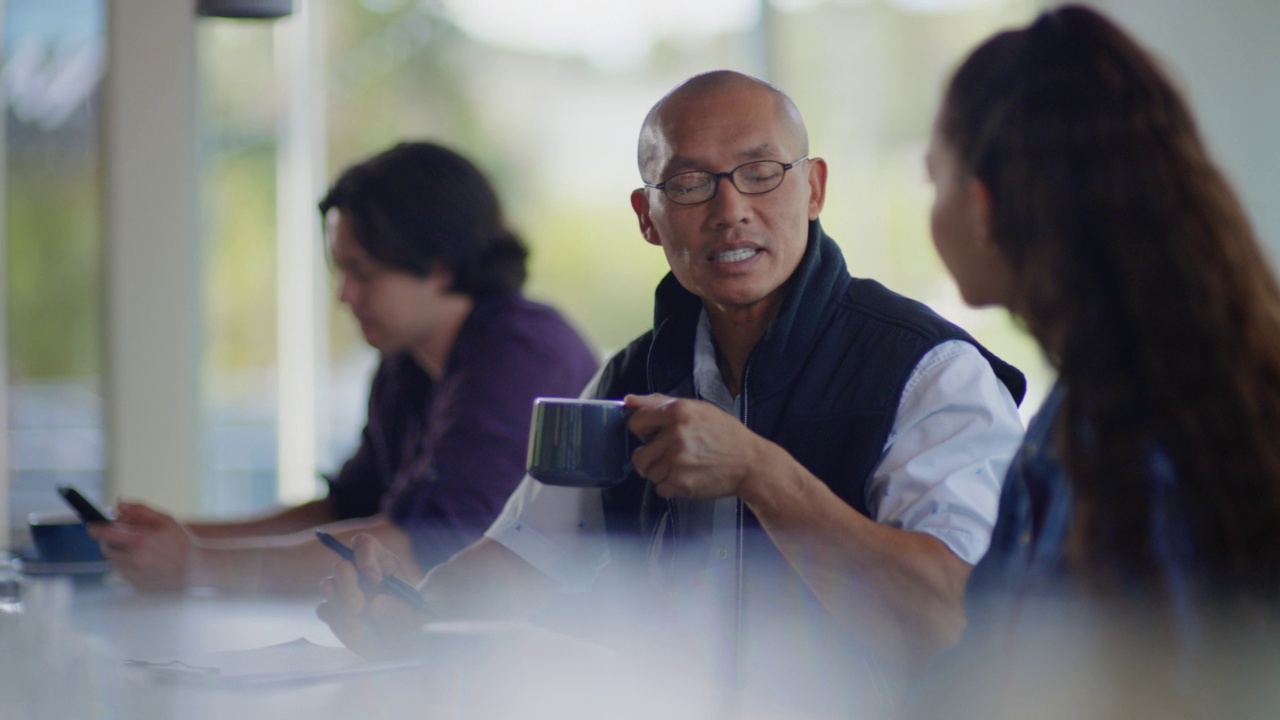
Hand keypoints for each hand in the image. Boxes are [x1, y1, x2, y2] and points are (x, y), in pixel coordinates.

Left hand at [87, 501, 193, 591]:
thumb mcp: (165, 520)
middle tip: (121, 536)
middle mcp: (134, 560)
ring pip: (113, 563)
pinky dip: (127, 566)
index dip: (95, 528)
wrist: (196, 569)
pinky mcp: (136, 586)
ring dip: (118, 554)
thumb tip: (119, 504)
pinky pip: (123, 574)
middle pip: (107, 549)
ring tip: (137, 549)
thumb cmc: (181, 542)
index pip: (106, 534)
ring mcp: (134, 575)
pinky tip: (143, 562)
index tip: (91, 525)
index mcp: (140, 541)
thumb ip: (140, 510)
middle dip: (109, 541)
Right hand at [316, 534, 425, 658]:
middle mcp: (359, 572)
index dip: (365, 558)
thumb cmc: (415, 625)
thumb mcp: (420, 621)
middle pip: (341, 565)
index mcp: (382, 562)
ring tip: (364, 626)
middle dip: (348, 586)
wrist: (403, 646)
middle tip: (359, 608)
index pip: (363, 544)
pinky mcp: (333, 611)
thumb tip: (375, 604)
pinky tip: (359, 633)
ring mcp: (343, 591)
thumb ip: (403, 612)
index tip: (376, 580)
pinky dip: (339, 623)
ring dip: (342, 607)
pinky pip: (325, 611)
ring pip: (328, 586)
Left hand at [624, 393, 767, 499]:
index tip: (655, 436)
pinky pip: (660, 488)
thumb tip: (628, 400)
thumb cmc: (723, 434)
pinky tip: (689, 477)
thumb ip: (659, 403)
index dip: (643, 431)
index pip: (635, 423)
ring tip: (684, 467)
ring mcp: (677, 460)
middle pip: (638, 455)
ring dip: (662, 474)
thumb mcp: (696, 409)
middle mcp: (675, 434)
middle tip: (670, 457)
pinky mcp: (681, 483)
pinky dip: (672, 487)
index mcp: (677, 411)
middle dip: (651, 458)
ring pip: (649, 474)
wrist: (750, 463)